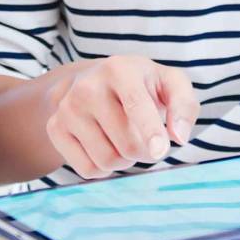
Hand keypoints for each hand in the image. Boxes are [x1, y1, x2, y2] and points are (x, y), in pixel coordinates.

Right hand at [47, 55, 198, 178]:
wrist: (91, 81)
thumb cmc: (141, 85)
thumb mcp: (168, 83)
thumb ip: (184, 105)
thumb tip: (179, 136)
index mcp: (119, 69)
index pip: (135, 104)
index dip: (150, 130)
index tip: (160, 150)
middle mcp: (88, 86)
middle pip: (127, 144)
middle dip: (146, 152)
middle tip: (149, 141)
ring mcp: (67, 108)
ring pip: (107, 160)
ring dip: (126, 161)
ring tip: (126, 140)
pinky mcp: (55, 128)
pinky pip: (88, 170)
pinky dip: (104, 168)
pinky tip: (106, 146)